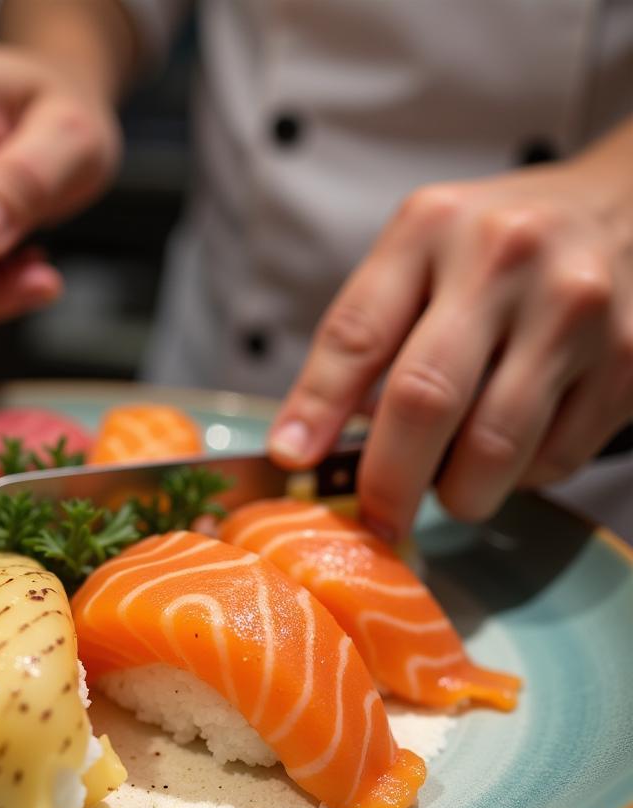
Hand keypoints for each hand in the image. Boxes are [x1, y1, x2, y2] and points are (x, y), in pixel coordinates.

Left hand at [268, 144, 632, 540]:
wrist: (628, 206)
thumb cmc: (496, 248)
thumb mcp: (418, 257)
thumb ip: (365, 339)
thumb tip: (305, 446)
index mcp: (430, 228)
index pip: (356, 333)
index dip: (315, 407)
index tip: (291, 459)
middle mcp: (504, 259)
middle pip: (425, 398)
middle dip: (388, 480)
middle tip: (376, 518)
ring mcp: (574, 309)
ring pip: (494, 448)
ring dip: (457, 493)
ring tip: (447, 484)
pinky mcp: (628, 360)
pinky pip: (553, 460)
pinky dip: (517, 479)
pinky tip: (510, 451)